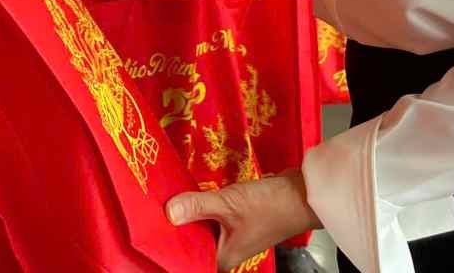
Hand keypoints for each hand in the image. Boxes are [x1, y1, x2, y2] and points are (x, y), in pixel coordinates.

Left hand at [167, 169, 320, 270]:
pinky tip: (189, 193)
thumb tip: (168, 212)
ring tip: (166, 198)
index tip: (151, 229)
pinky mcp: (235, 221)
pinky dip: (201, 207)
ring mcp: (231, 236)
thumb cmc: (272, 206)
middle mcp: (225, 252)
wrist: (302, 194)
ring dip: (188, 214)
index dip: (170, 245)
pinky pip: (211, 216)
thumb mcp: (229, 204)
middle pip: (191, 242)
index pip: (187, 259)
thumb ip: (197, 206)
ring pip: (201, 228)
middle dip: (176, 225)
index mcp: (222, 258)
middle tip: (154, 208)